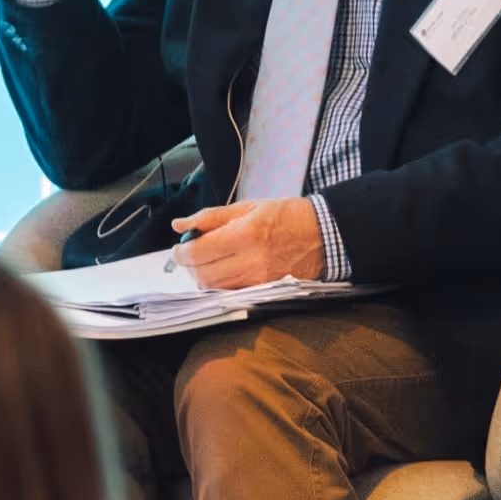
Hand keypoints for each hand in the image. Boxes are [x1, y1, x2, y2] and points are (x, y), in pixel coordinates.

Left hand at [168, 198, 325, 289]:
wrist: (322, 234)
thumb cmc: (285, 216)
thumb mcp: (246, 207)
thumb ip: (209, 217)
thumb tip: (180, 225)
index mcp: (244, 234)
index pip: (199, 252)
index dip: (181, 253)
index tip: (178, 248)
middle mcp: (251, 260)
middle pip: (204, 275)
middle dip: (189, 267)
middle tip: (189, 256)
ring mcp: (260, 277)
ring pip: (216, 288)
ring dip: (203, 278)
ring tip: (205, 263)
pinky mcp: (266, 287)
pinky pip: (233, 292)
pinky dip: (221, 285)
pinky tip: (222, 271)